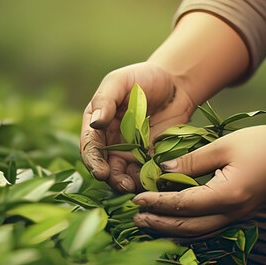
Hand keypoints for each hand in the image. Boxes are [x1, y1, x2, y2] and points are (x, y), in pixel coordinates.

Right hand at [81, 62, 196, 191]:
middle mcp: (110, 142)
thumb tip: (95, 122)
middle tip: (124, 184)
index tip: (101, 172)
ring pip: (125, 174)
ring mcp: (130, 152)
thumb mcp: (121, 81)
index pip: (90, 147)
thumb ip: (105, 100)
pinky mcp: (150, 157)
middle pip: (106, 166)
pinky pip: (146, 173)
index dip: (94, 161)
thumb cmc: (143, 77)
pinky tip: (156, 181)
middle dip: (113, 178)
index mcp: (97, 124)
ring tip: (139, 186)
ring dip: (130, 183)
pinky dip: (149, 179)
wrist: (175, 84)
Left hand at [131, 123, 265, 238]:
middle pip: (188, 227)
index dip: (156, 203)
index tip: (135, 199)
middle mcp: (232, 214)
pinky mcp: (241, 214)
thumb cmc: (264, 143)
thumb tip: (161, 171)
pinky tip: (174, 222)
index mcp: (227, 196)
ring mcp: (238, 217)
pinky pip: (209, 227)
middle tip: (135, 217)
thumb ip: (191, 161)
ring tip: (148, 223)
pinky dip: (188, 227)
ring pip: (198, 232)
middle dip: (159, 223)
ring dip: (171, 229)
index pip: (182, 205)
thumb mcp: (223, 146)